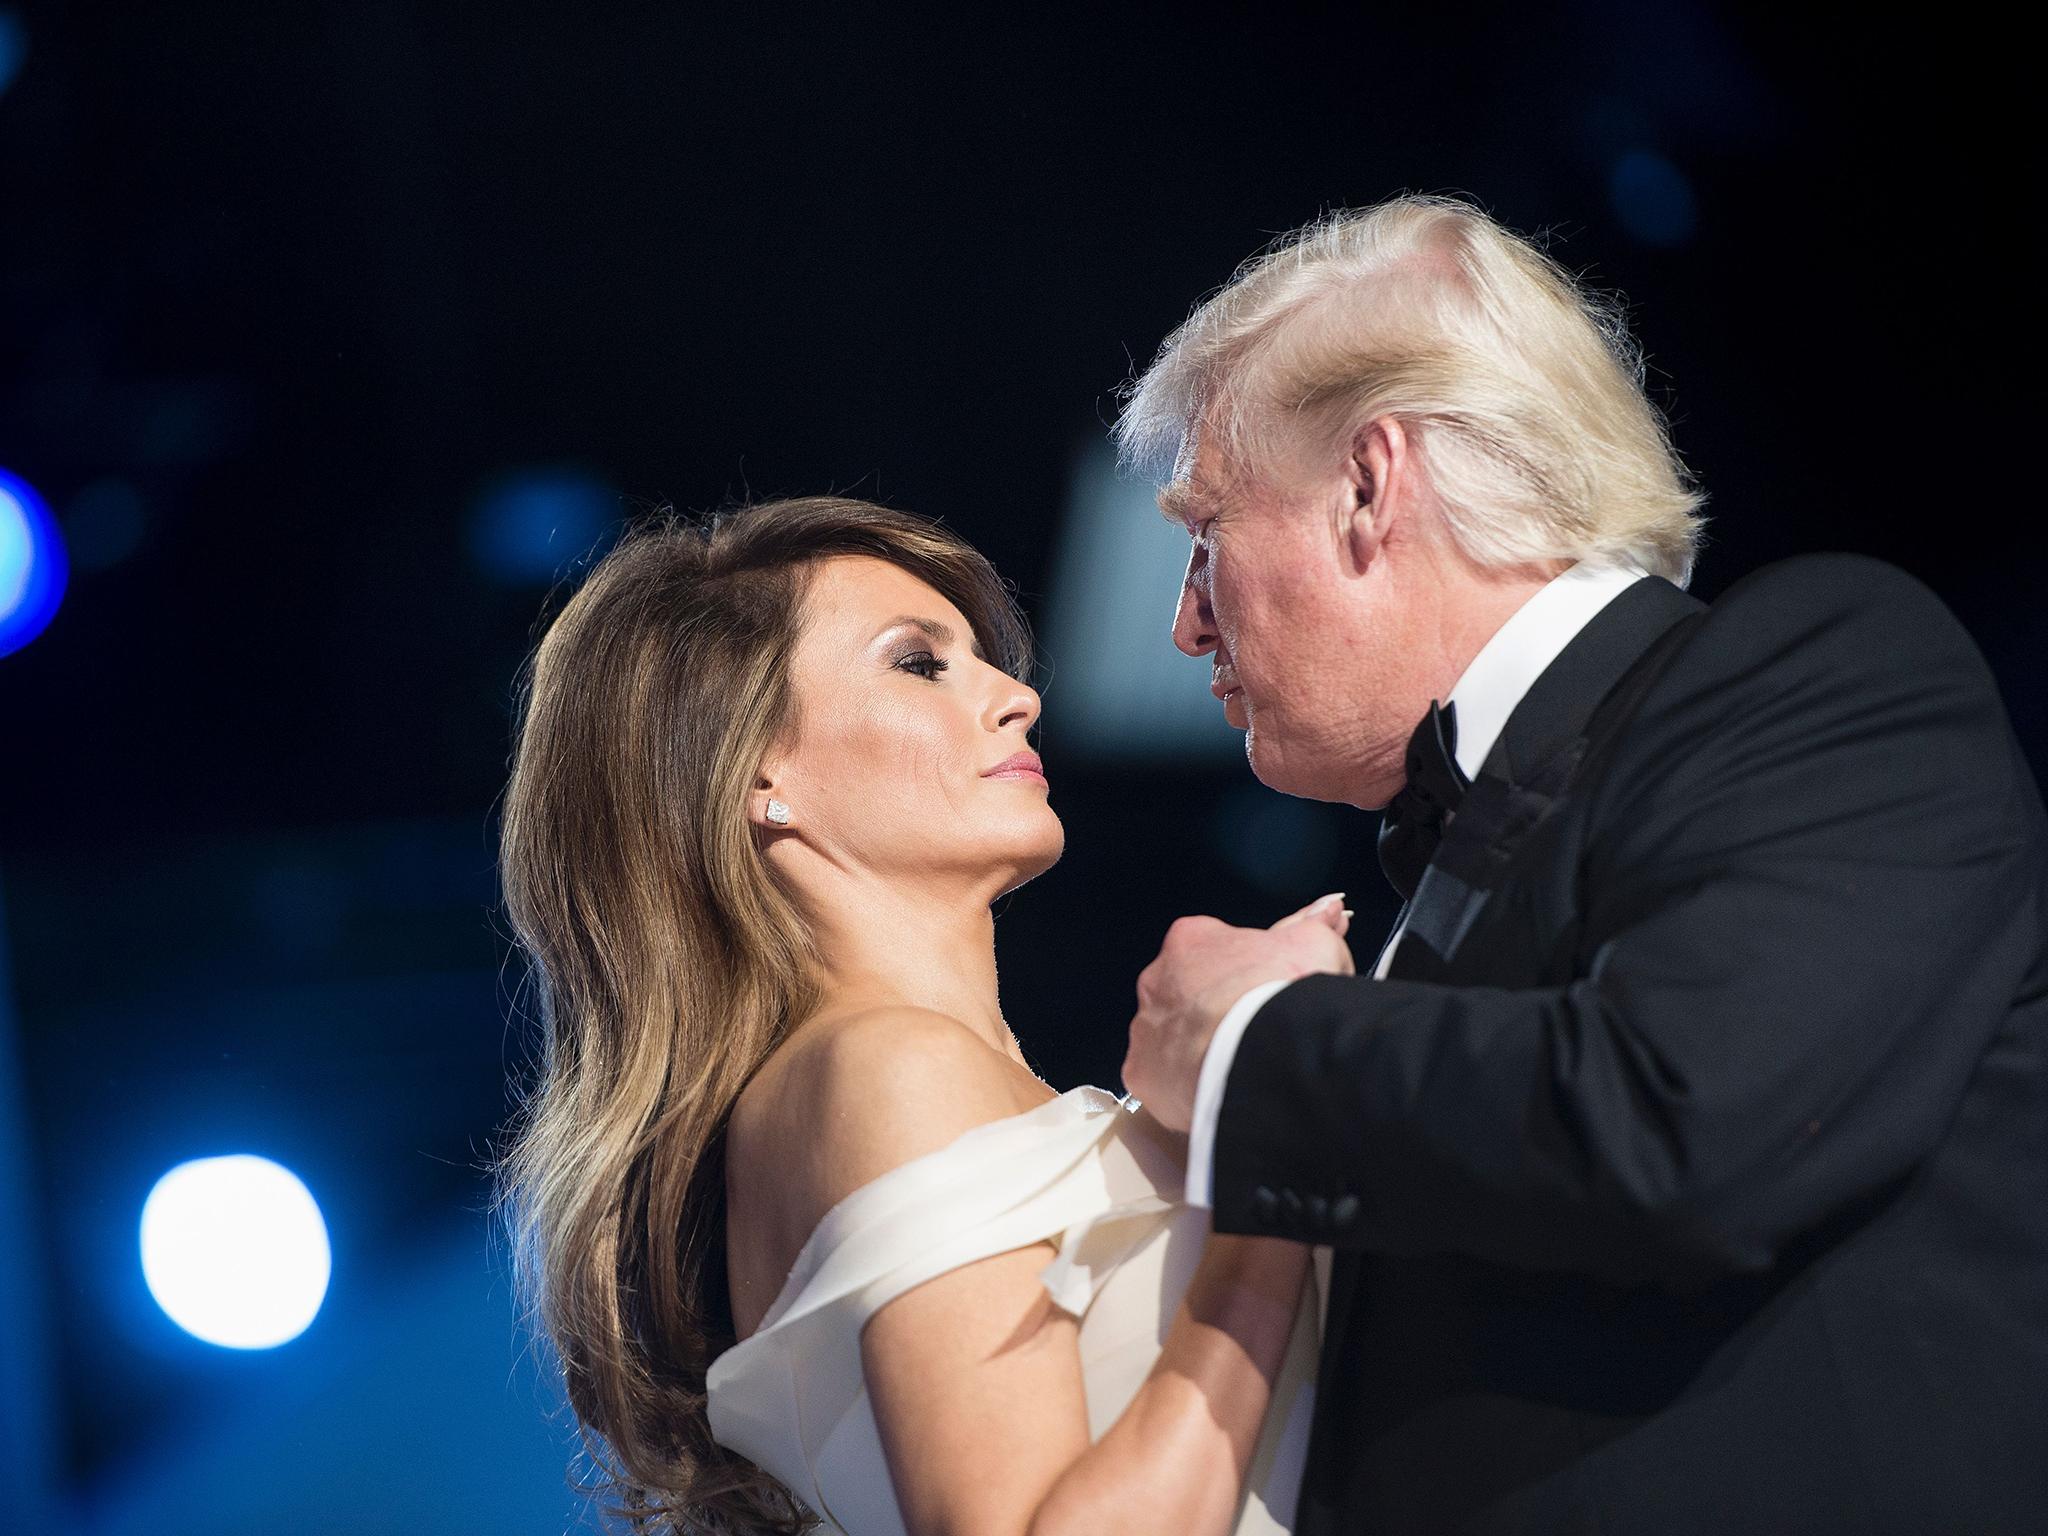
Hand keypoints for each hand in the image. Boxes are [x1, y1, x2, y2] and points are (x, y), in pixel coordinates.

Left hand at [1121, 894, 1354, 1132]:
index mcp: (1191, 940)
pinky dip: (1182, 1086)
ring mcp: (1146, 1027)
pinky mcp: (1142, 1072)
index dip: (1244, 973)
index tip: (1264, 992)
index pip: (1212, 950)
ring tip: (1237, 1065)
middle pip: (1187, 994)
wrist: (1262, 1051)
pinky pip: (1160, 1079)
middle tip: (1252, 1031)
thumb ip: (1313, 925)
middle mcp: (1157, 980)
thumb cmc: (1283, 992)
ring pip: (1170, 1037)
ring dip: (1196, 1048)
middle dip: (1215, 1010)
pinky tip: (1214, 1089)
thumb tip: (1328, 908)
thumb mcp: (1312, 945)